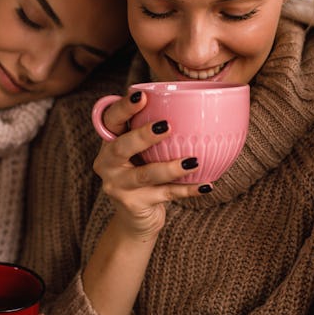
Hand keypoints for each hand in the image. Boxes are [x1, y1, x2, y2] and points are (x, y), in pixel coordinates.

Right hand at [93, 93, 211, 239]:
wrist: (136, 218)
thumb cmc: (144, 174)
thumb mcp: (142, 152)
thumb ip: (154, 133)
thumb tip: (193, 105)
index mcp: (109, 142)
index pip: (110, 120)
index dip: (123, 107)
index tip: (142, 96)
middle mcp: (107, 163)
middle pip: (122, 147)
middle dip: (143, 136)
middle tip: (167, 126)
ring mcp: (118, 186)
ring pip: (146, 174)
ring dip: (171, 167)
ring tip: (194, 161)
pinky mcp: (134, 205)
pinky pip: (166, 194)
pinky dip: (188, 190)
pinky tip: (206, 185)